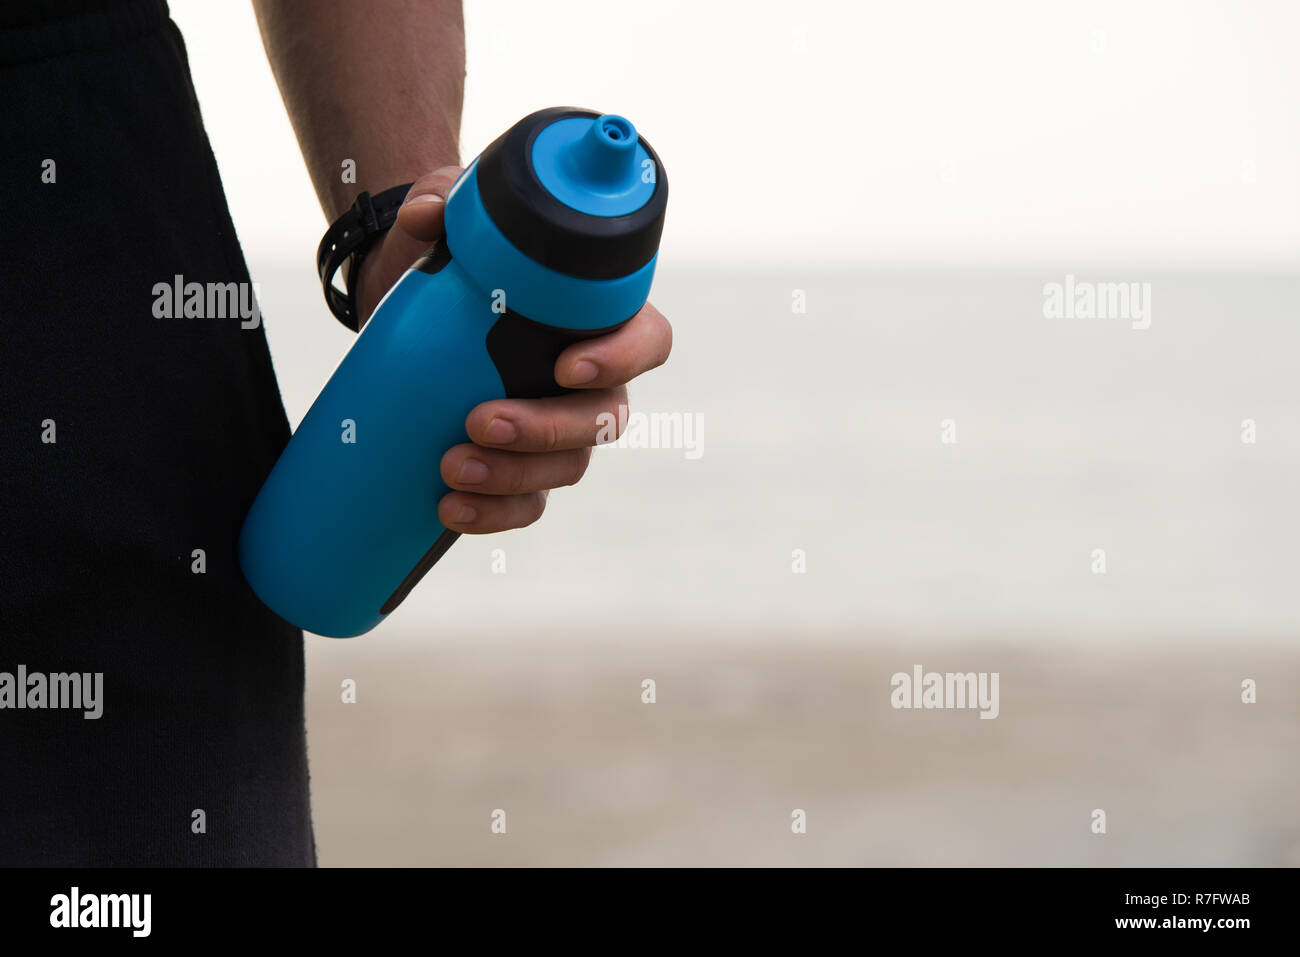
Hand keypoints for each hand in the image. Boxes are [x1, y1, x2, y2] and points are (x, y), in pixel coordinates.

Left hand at [354, 166, 673, 534]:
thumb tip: (423, 219)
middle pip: (604, 420)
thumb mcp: (455, 211)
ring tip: (449, 469)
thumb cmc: (463, 251)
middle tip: (478, 421)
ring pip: (566, 467)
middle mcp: (592, 379)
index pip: (648, 340)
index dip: (622, 359)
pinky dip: (493, 514)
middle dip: (547, 430)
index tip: (566, 365)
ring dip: (513, 477)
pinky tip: (448, 508)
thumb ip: (444, 199)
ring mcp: (558, 426)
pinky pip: (527, 502)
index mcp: (600, 316)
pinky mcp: (518, 464)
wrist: (414, 299)